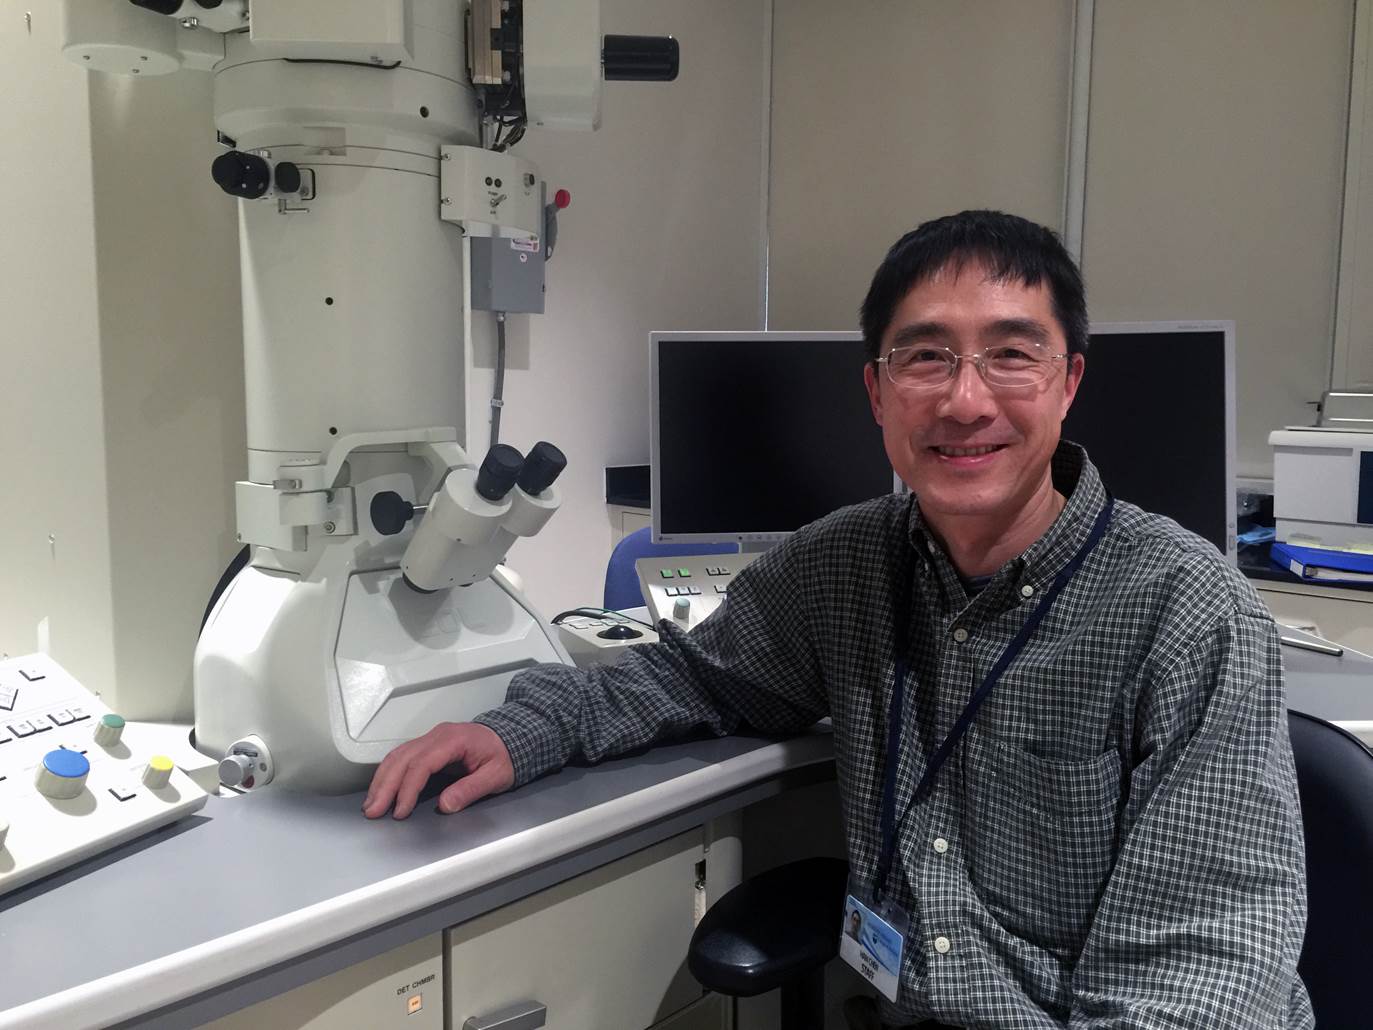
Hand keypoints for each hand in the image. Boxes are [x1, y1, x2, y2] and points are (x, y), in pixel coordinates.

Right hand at [362, 722, 514, 818]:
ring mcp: (432, 738)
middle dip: (385, 786)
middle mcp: (438, 735)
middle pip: (403, 759)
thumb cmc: (506, 755)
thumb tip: (444, 805)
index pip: (421, 764)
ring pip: (397, 756)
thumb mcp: (496, 775)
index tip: (400, 811)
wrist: (514, 736)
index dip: (408, 789)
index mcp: (454, 740)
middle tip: (373, 811)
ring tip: (371, 804)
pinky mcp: (429, 744)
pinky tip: (381, 788)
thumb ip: (470, 789)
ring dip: (382, 780)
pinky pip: (402, 756)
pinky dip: (389, 772)